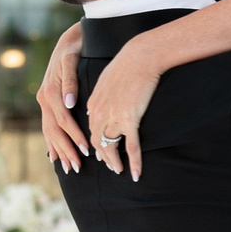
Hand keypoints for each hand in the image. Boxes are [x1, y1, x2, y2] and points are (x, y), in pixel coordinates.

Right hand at [38, 26, 85, 173]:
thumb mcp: (72, 60)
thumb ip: (71, 82)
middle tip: (78, 168)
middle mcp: (44, 98)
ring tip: (69, 167)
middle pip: (55, 131)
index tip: (87, 150)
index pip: (63, 120)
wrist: (68, 39)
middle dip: (66, 150)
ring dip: (59, 150)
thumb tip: (69, 103)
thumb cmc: (75, 49)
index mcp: (50, 91)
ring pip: (50, 131)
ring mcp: (43, 101)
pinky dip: (51, 142)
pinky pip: (48, 126)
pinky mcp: (47, 101)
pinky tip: (54, 156)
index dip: (74, 136)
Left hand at [86, 36, 163, 182]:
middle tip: (108, 165)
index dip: (93, 143)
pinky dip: (133, 163)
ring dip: (113, 161)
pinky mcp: (130, 120)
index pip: (90, 129)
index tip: (98, 152)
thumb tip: (92, 109)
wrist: (140, 57)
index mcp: (93, 103)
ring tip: (118, 170)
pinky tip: (135, 174)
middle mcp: (99, 113)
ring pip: (110, 147)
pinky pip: (131, 147)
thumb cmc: (126, 64)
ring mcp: (114, 118)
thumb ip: (98, 97)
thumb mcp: (105, 79)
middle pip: (96, 142)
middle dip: (101, 156)